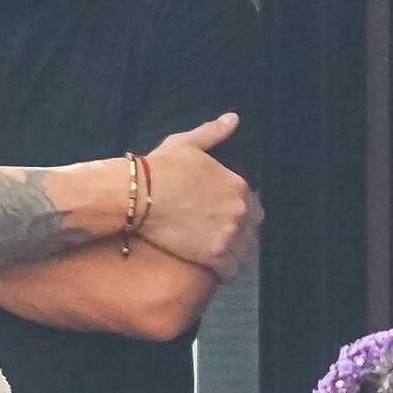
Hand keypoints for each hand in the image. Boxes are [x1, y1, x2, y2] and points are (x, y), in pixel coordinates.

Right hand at [137, 114, 262, 281]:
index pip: (254, 206)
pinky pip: (231, 271)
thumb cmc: (160, 169)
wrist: (139, 197)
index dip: (242, 214)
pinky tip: (217, 271)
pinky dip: (226, 272)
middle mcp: (240, 211)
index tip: (227, 219)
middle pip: (252, 230)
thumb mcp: (188, 144)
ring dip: (236, 255)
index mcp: (238, 185)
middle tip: (222, 239)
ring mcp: (229, 235)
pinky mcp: (215, 257)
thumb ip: (214, 133)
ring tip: (221, 257)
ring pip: (244, 252)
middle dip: (241, 235)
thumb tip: (233, 119)